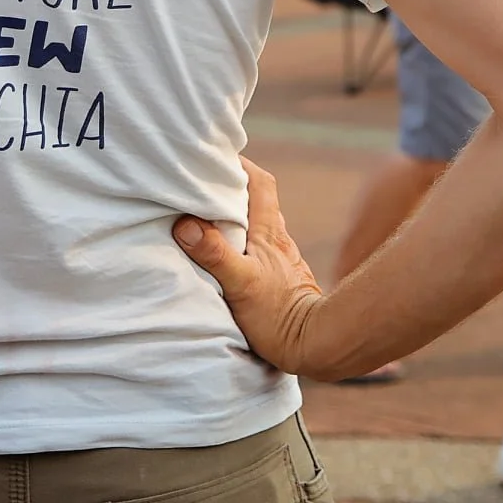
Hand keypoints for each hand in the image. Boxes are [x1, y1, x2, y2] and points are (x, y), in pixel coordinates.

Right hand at [173, 158, 322, 373]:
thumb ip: (214, 253)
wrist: (316, 345)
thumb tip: (186, 223)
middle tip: (205, 184)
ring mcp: (282, 259)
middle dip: (234, 187)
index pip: (261, 183)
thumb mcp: (240, 284)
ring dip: (238, 216)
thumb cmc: (279, 316)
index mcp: (269, 232)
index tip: (217, 157)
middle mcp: (278, 240)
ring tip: (209, 216)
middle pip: (258, 200)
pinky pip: (259, 248)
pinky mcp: (281, 279)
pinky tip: (229, 253)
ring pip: (259, 225)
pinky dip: (243, 241)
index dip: (242, 165)